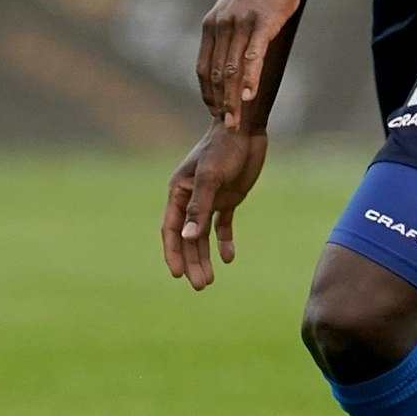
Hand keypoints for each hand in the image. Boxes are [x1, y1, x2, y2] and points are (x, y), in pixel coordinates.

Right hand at [160, 123, 266, 289]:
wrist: (245, 129)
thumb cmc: (224, 149)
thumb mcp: (211, 178)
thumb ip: (199, 207)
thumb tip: (186, 237)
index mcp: (178, 192)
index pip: (171, 229)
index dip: (173, 252)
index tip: (178, 274)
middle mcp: (191, 198)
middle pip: (187, 237)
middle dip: (192, 261)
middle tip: (200, 286)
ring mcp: (210, 199)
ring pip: (203, 235)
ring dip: (205, 256)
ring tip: (209, 280)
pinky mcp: (228, 198)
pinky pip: (222, 225)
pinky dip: (224, 241)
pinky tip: (229, 257)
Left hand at [197, 0, 306, 129]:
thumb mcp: (233, 9)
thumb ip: (226, 32)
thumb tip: (224, 55)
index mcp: (211, 24)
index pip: (204, 67)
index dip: (208, 93)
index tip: (215, 110)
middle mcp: (221, 25)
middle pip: (217, 74)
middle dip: (220, 102)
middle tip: (226, 124)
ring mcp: (240, 25)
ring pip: (233, 70)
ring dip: (233, 99)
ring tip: (236, 120)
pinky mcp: (262, 24)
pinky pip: (253, 57)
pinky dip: (249, 79)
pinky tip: (250, 96)